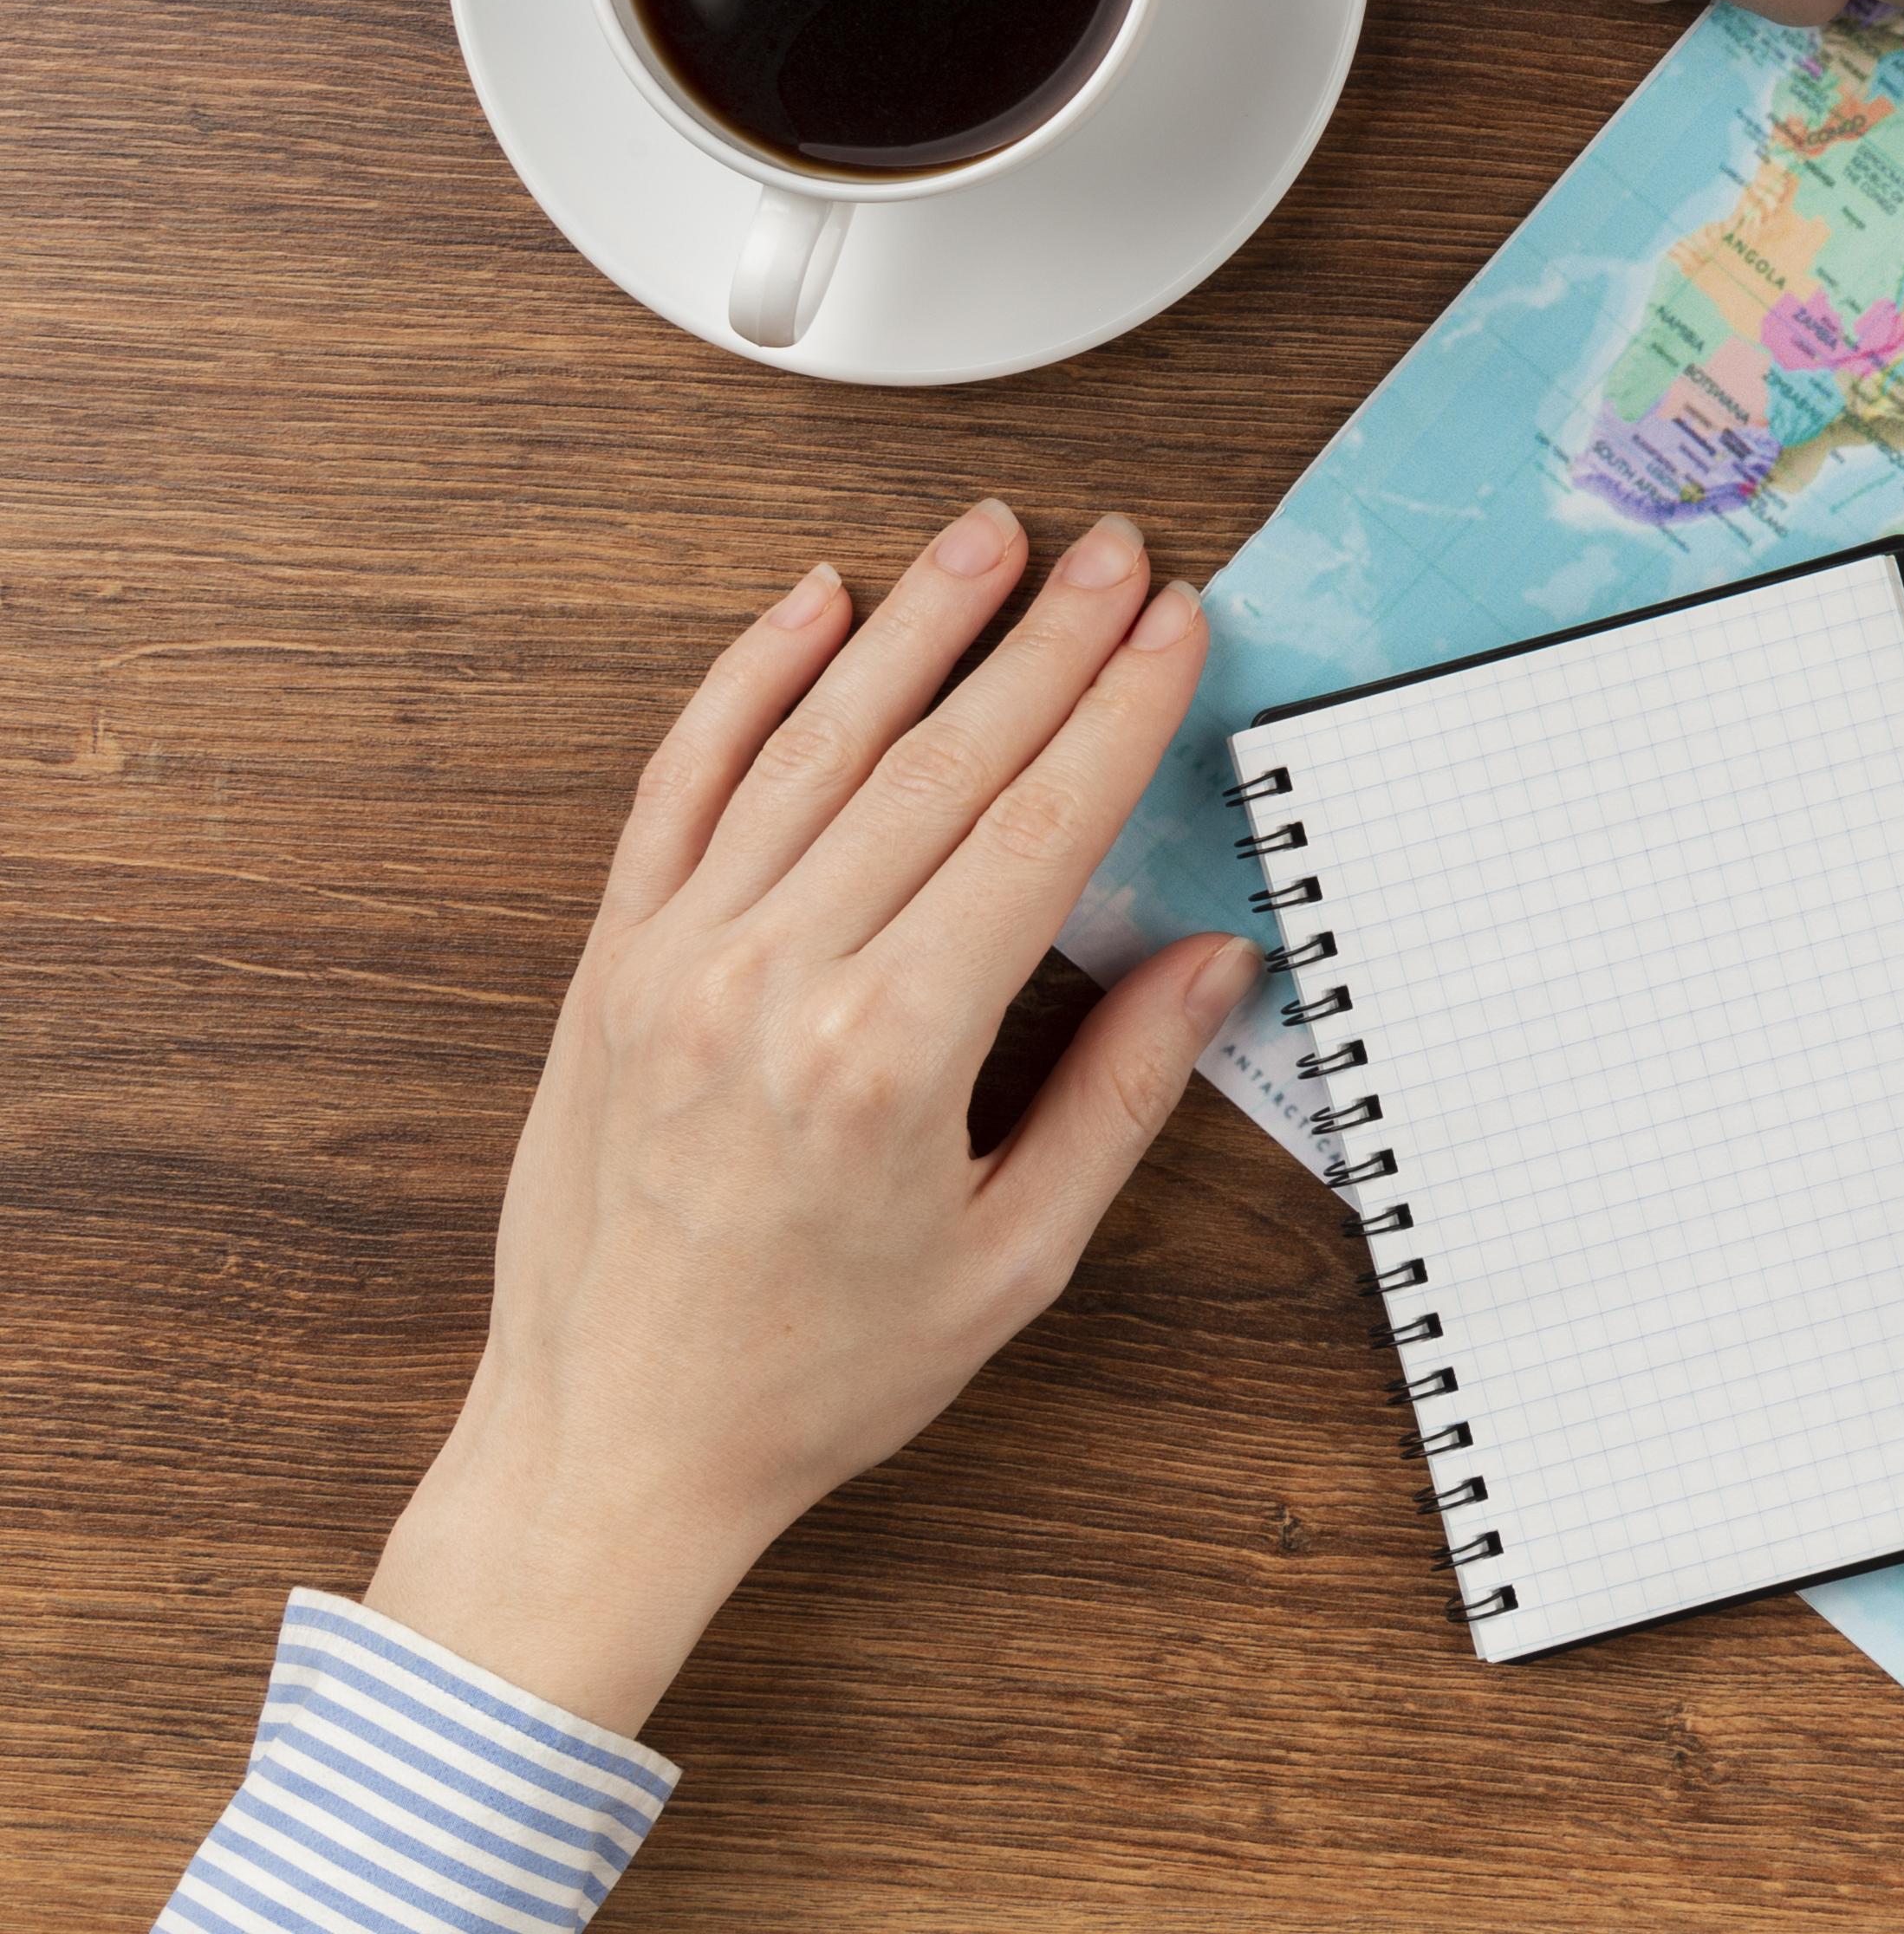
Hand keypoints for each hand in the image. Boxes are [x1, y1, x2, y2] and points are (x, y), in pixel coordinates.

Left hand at [358, 504, 1255, 1733]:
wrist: (608, 1446)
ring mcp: (680, 961)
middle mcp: (776, 982)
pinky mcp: (613, 965)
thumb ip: (1117, 1095)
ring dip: (914, 625)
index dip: (1118, 712)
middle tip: (1117, 552)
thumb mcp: (1013, 1259)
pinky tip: (808, 608)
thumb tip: (1213, 963)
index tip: (1175, 629)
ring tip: (988, 538)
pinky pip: (682, 785)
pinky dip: (746, 683)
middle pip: (942, 761)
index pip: (1038, 828)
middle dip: (1047, 640)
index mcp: (890, 1054)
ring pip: (817, 744)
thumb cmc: (812, 1376)